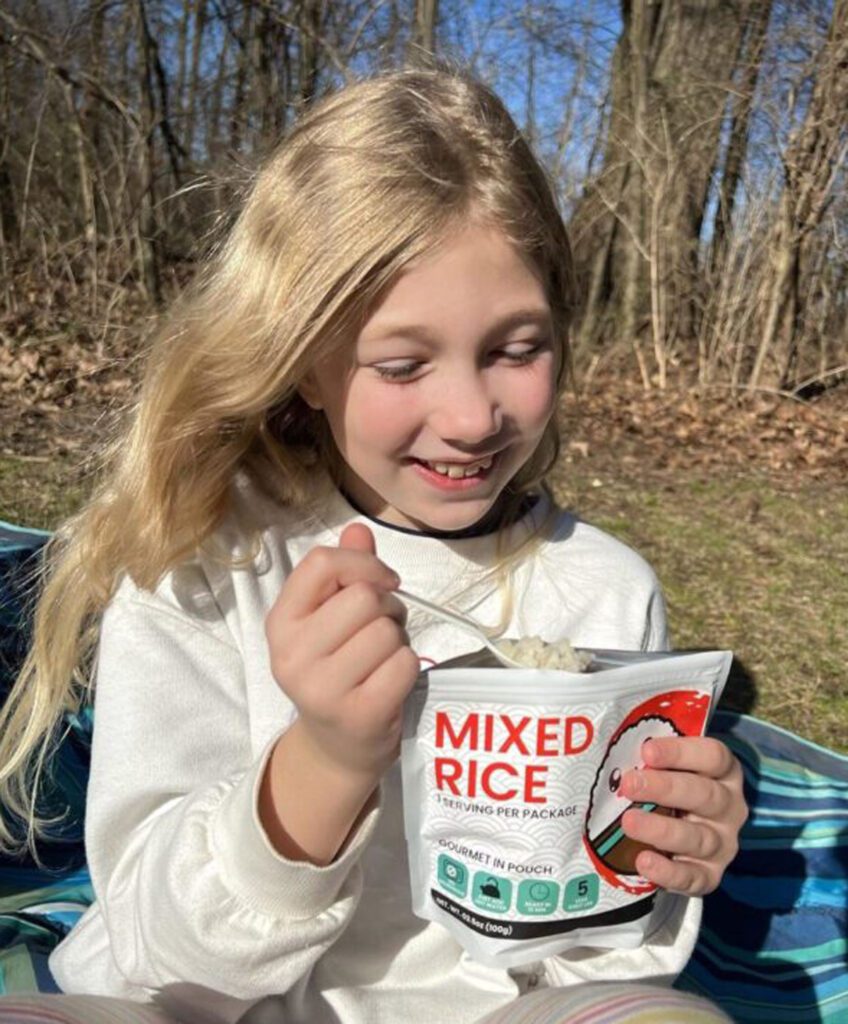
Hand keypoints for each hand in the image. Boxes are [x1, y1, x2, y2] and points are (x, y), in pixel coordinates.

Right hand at [265, 523, 419, 784]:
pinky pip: (404, 664)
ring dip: (398, 639)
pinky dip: (409, 667)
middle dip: (387, 607)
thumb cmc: (340, 670)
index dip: (362, 564)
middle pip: (363, 596)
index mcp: (281, 622)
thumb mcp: (331, 619)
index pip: (321, 563)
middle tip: (382, 630)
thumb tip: (358, 529)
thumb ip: (345, 572)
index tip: (382, 582)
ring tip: (383, 658)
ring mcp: (323, 688)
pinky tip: (392, 682)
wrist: (338, 747)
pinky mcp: (358, 713)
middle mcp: (293, 654)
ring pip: (386, 631)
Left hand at [620, 735, 747, 895]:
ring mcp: (723, 843)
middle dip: (665, 788)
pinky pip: (694, 878)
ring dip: (661, 830)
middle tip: (629, 784)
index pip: (713, 756)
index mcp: (723, 772)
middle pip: (705, 795)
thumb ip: (650, 757)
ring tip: (628, 823)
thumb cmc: (670, 787)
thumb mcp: (667, 768)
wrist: (684, 834)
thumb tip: (607, 745)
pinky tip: (643, 861)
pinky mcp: (711, 875)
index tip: (646, 750)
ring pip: (698, 838)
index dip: (680, 752)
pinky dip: (669, 872)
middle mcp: (729, 807)